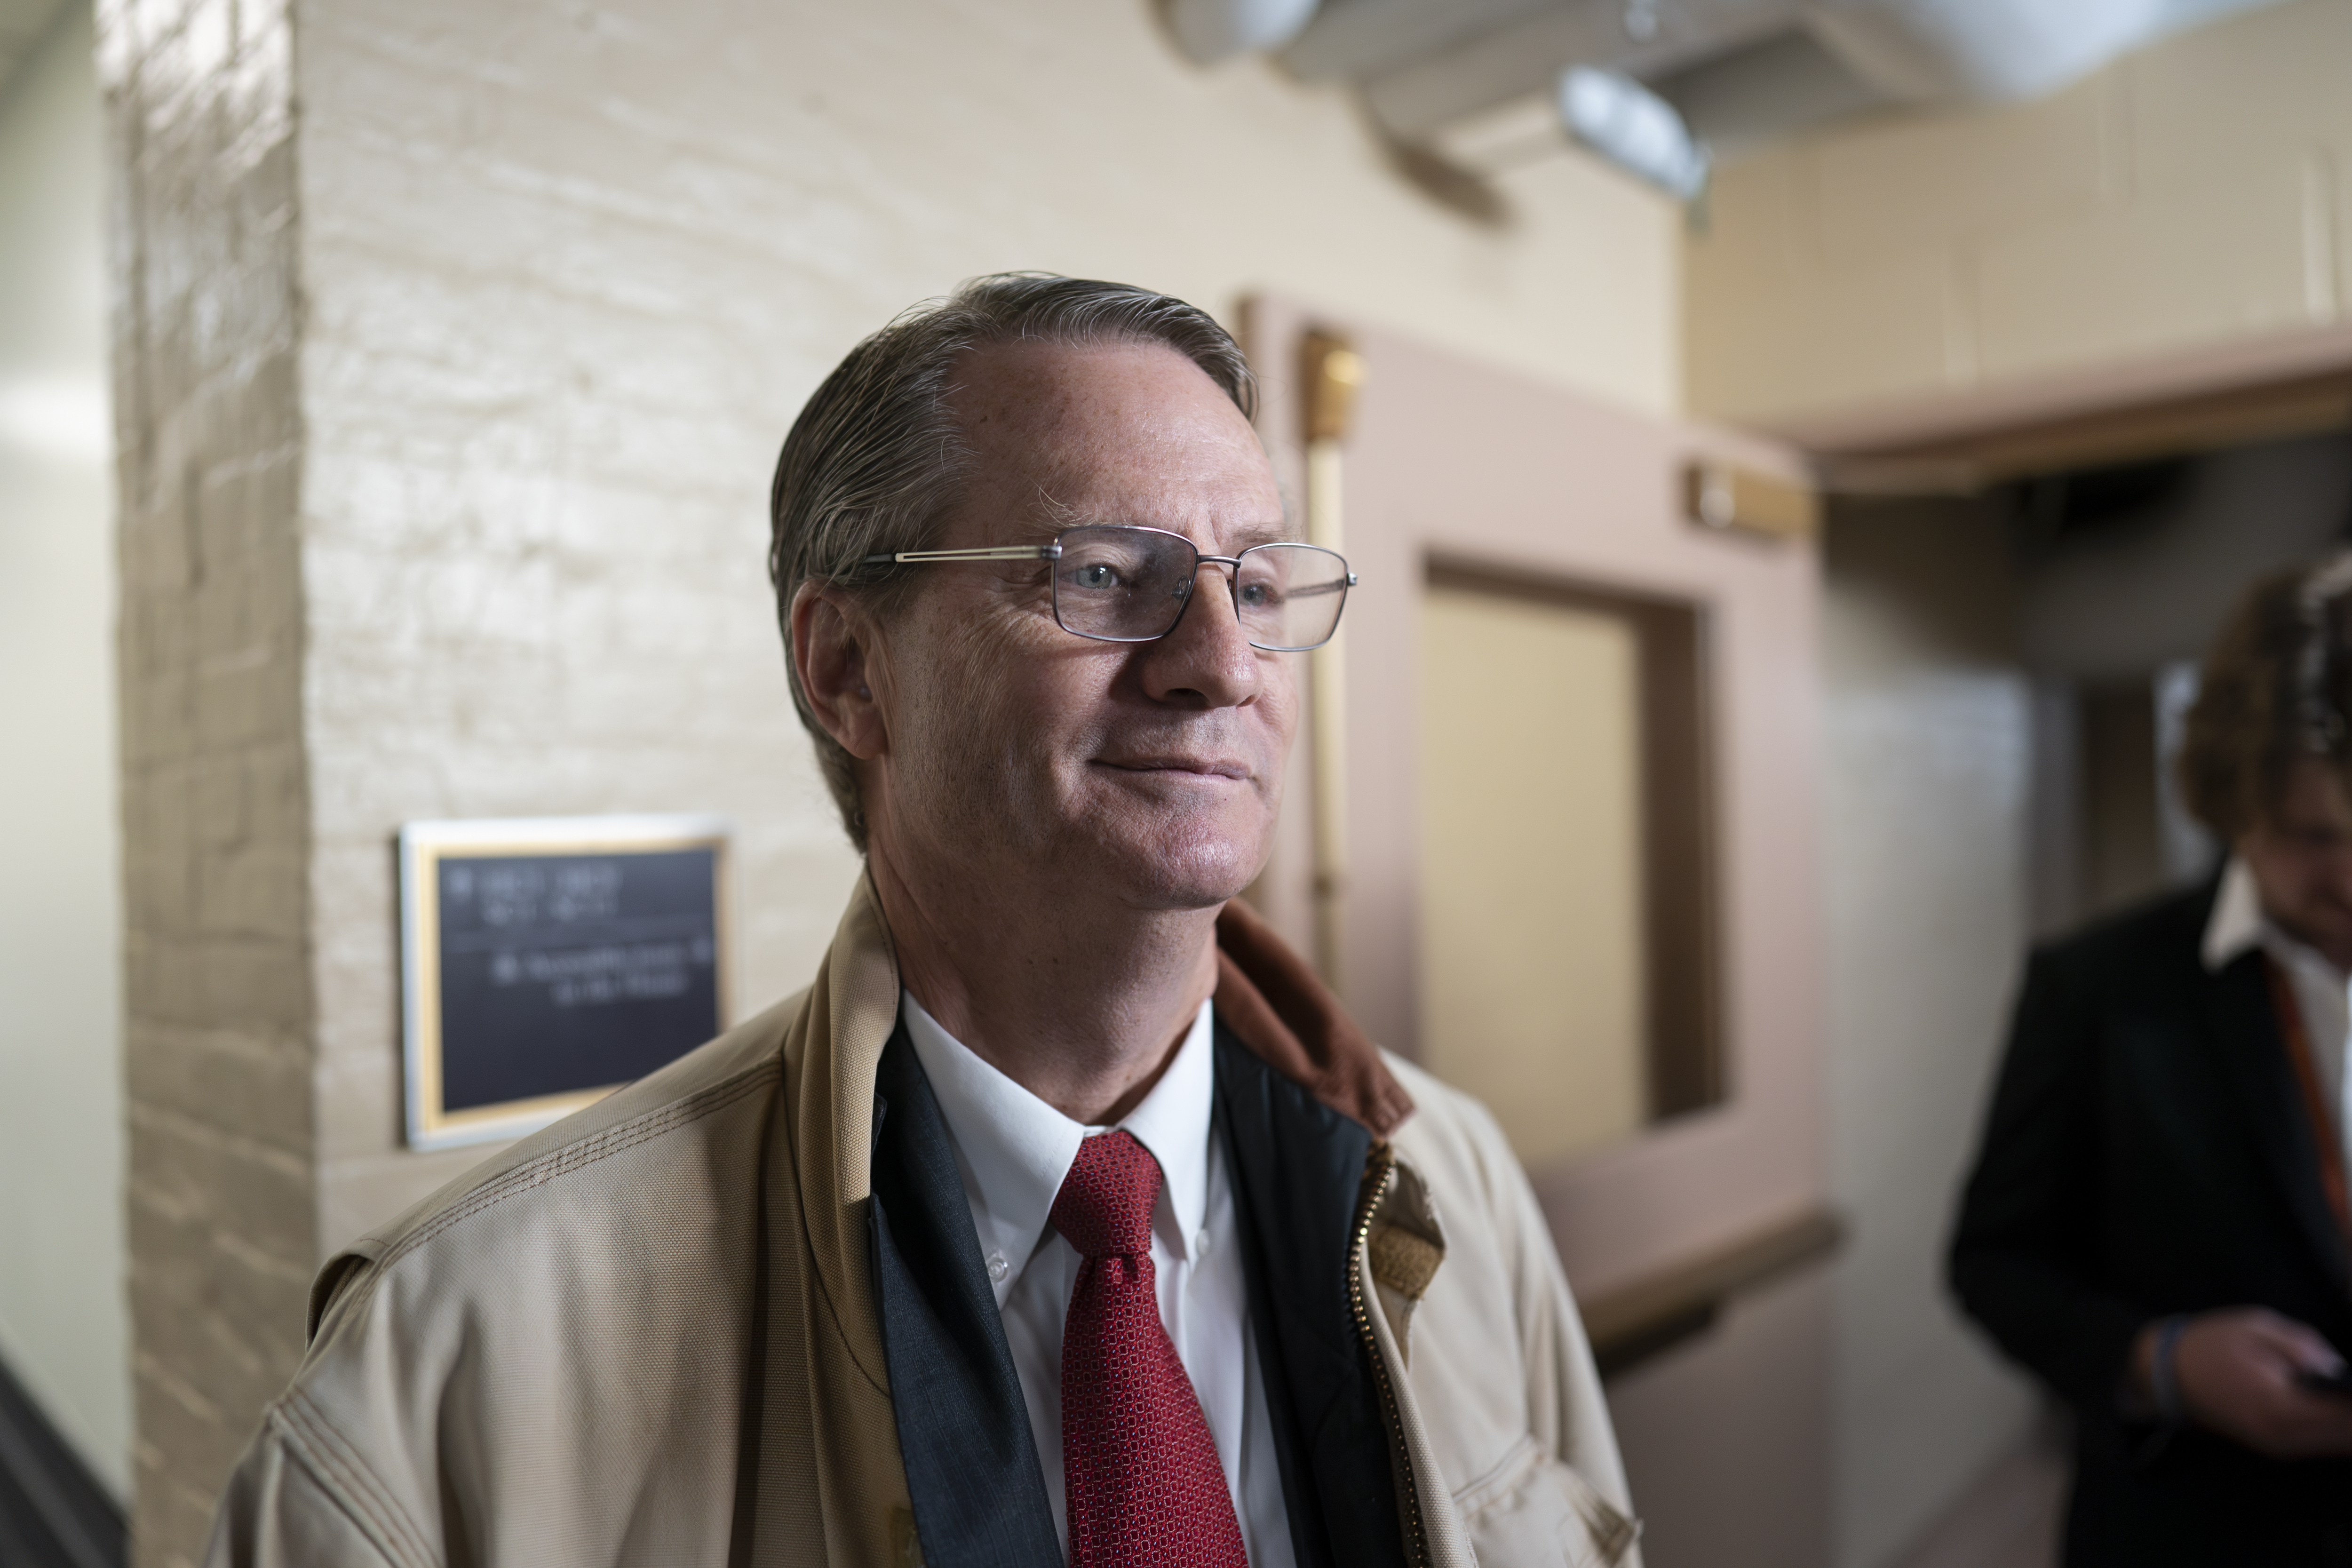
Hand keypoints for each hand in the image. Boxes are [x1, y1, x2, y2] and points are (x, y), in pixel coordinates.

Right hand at [2140, 1307, 2351, 1457]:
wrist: (2167, 1374)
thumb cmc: (2211, 1343)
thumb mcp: (2255, 1325)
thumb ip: (2302, 1345)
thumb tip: (2341, 1369)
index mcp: (2277, 1402)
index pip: (2343, 1413)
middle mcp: (2281, 1434)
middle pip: (2344, 1437)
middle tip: (2351, 1391)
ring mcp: (2278, 1446)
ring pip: (2336, 1447)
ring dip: (2348, 1429)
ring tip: (2347, 1404)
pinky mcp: (2275, 1448)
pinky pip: (2320, 1447)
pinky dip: (2338, 1436)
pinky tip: (2343, 1422)